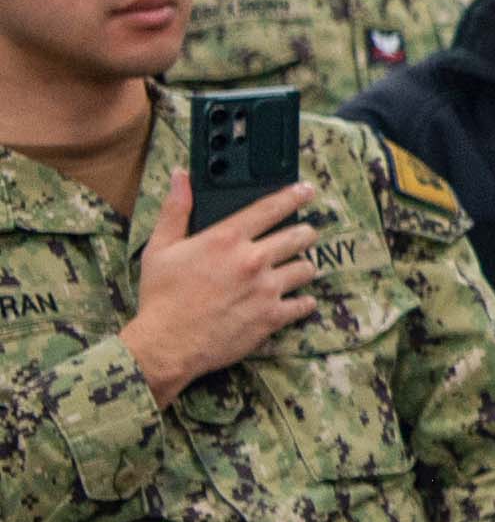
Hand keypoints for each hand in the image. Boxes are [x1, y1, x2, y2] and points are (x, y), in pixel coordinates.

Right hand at [125, 169, 318, 400]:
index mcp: (226, 239)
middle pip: (299, 236)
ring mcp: (266, 289)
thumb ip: (176, 209)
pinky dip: (303, 302)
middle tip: (304, 234)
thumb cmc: (161, 297)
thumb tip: (181, 177)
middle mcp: (252, 260)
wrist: (166, 344)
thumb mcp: (160, 248)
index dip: (293, 195)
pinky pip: (304, 304)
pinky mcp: (272, 317)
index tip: (307, 190)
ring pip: (306, 268)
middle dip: (305, 233)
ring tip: (297, 268)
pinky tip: (298, 300)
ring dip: (303, 266)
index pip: (270, 208)